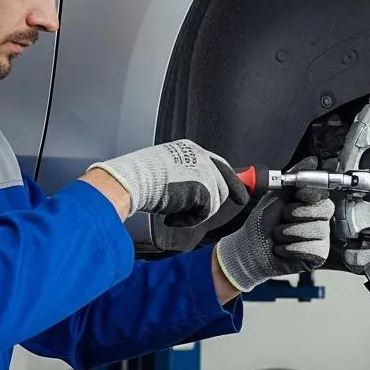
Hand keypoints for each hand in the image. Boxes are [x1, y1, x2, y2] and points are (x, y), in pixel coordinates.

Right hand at [89, 139, 247, 226]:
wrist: (129, 182)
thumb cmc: (138, 179)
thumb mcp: (165, 170)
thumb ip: (184, 176)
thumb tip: (196, 194)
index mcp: (190, 149)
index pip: (219, 165)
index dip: (230, 180)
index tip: (240, 195)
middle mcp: (201, 156)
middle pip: (223, 183)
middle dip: (217, 201)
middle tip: (208, 211)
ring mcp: (205, 171)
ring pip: (216, 200)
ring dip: (196, 213)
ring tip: (174, 214)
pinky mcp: (204, 188)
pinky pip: (206, 212)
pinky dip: (189, 220)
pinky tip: (172, 218)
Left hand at [214, 157, 334, 292]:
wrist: (249, 249)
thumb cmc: (261, 224)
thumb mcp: (276, 195)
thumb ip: (295, 177)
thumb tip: (311, 160)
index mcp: (310, 204)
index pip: (323, 193)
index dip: (311, 194)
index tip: (298, 195)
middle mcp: (319, 220)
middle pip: (324, 210)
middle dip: (298, 213)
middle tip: (284, 216)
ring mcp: (320, 238)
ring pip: (317, 229)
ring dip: (290, 232)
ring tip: (278, 235)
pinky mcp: (317, 255)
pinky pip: (313, 248)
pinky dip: (292, 248)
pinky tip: (283, 248)